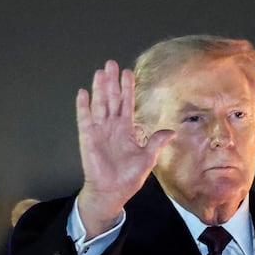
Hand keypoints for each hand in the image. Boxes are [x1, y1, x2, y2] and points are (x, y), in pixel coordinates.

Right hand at [75, 60, 174, 235]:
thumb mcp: (148, 158)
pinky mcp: (88, 138)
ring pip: (99, 105)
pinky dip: (83, 106)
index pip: (127, 104)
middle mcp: (112, 127)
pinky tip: (84, 93)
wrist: (113, 191)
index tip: (128, 72)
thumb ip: (156, 143)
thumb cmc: (129, 177)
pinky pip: (85, 119)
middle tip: (112, 63)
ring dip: (99, 89)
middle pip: (112, 99)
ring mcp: (99, 131)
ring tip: (100, 72)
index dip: (127, 88)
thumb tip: (171, 131)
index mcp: (127, 130)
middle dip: (112, 82)